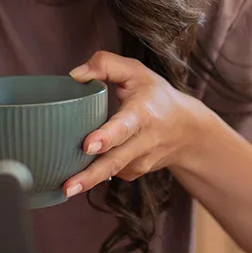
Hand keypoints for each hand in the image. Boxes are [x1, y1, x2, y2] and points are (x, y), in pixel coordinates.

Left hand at [63, 51, 212, 197]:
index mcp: (142, 114)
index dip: (106, 137)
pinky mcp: (134, 173)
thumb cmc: (156, 96)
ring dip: (87, 180)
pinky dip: (93, 173)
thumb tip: (74, 75)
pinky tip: (81, 171)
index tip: (88, 145)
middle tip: (67, 186)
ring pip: (110, 172)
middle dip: (90, 175)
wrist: (186, 129)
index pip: (124, 127)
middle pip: (114, 161)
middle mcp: (143, 141)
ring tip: (64, 187)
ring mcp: (140, 161)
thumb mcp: (136, 72)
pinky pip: (110, 174)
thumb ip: (105, 65)